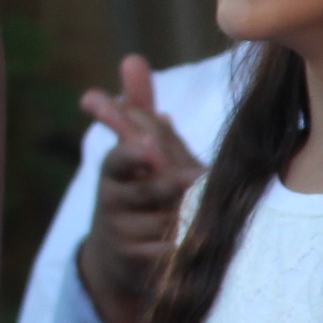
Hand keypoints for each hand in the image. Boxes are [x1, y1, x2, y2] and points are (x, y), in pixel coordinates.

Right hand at [76, 58, 203, 322]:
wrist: (117, 256)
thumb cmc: (137, 190)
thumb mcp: (137, 151)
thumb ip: (136, 109)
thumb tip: (132, 58)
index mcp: (113, 170)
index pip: (118, 158)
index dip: (135, 152)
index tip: (152, 146)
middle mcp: (112, 201)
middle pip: (147, 190)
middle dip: (170, 185)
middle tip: (195, 178)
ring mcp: (122, 234)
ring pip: (164, 222)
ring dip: (188, 217)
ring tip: (210, 212)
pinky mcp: (135, 265)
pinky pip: (168, 255)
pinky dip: (185, 248)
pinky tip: (204, 243)